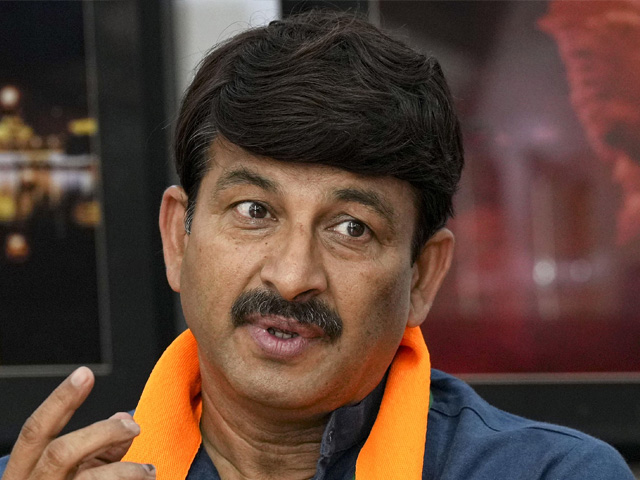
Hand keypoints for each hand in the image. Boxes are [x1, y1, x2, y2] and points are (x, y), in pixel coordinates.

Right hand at [2, 367, 154, 479]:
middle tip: (135, 427)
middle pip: (61, 454)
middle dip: (101, 434)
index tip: (85, 373)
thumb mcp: (66, 474)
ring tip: (149, 471)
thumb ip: (95, 447)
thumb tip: (125, 418)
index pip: (35, 430)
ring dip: (124, 472)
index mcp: (22, 473)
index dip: (60, 401)